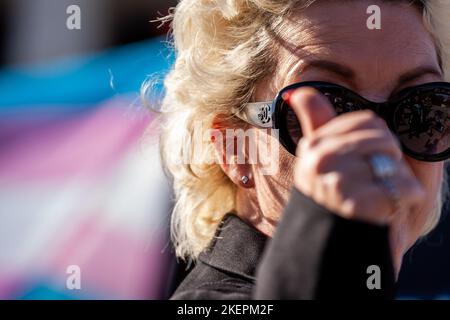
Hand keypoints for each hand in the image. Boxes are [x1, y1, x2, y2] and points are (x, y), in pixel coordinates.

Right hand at [289, 88, 425, 224]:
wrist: (333, 255)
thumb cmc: (336, 204)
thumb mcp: (323, 162)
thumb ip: (315, 122)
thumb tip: (297, 92)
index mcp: (313, 147)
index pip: (367, 122)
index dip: (378, 142)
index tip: (367, 163)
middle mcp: (319, 161)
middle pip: (383, 139)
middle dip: (390, 163)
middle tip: (375, 185)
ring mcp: (335, 182)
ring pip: (394, 164)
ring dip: (399, 186)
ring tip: (379, 200)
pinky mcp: (356, 204)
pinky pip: (402, 188)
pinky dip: (405, 202)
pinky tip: (385, 213)